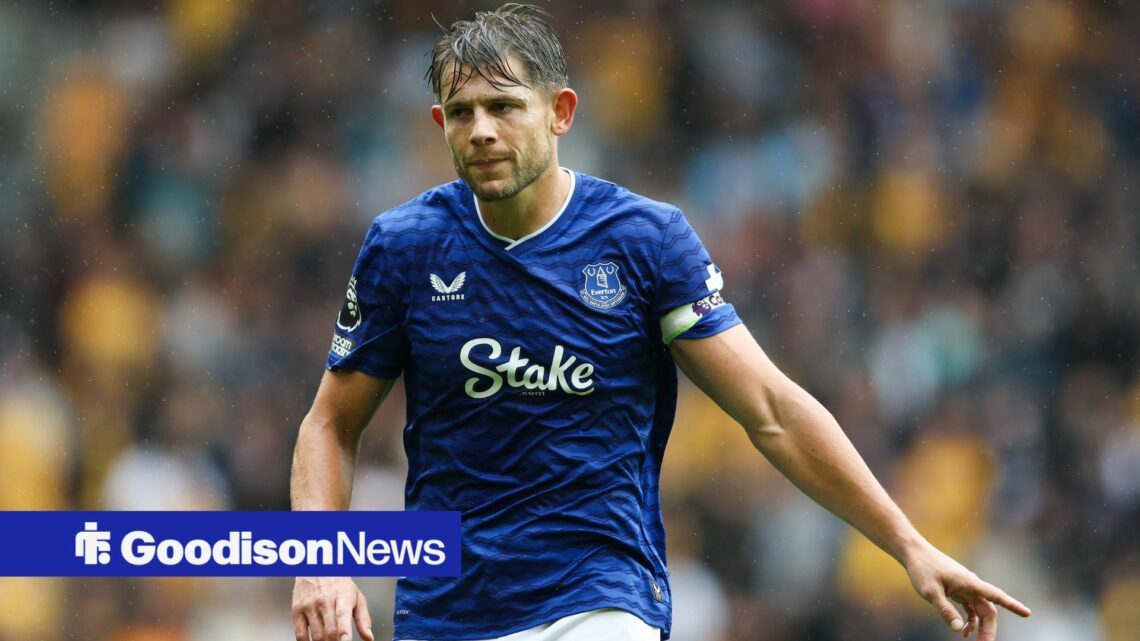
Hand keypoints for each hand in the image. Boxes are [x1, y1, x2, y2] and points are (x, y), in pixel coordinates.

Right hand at [292, 577, 373, 640]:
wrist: (316, 568)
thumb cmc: (340, 585)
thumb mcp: (357, 597)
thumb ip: (363, 619)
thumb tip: (369, 638)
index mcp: (342, 596)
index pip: (342, 615)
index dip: (344, 631)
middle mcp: (324, 600)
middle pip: (330, 631)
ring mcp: (309, 606)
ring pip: (316, 635)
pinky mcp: (296, 610)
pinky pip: (300, 634)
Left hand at [905, 543, 1029, 639]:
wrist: (914, 553)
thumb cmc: (922, 568)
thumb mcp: (930, 592)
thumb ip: (945, 610)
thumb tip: (958, 630)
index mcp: (969, 582)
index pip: (995, 595)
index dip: (1012, 605)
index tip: (1027, 613)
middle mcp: (972, 585)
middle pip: (989, 610)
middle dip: (990, 629)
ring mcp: (966, 588)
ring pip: (981, 611)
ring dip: (981, 627)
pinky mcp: (958, 590)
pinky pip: (971, 609)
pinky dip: (970, 621)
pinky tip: (964, 632)